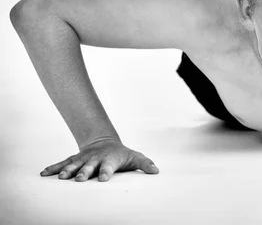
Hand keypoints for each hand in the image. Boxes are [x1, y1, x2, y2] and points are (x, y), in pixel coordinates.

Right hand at [40, 138, 158, 181]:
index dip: (106, 172)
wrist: (105, 142)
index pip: (109, 166)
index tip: (103, 178)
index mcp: (110, 159)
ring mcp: (83, 159)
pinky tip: (44, 173)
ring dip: (67, 170)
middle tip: (79, 179)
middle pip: (89, 166)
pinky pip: (62, 163)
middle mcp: (95, 159)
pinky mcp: (74, 160)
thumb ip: (145, 164)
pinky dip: (53, 167)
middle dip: (84, 172)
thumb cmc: (122, 154)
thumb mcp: (135, 157)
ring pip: (74, 164)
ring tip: (61, 178)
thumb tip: (156, 171)